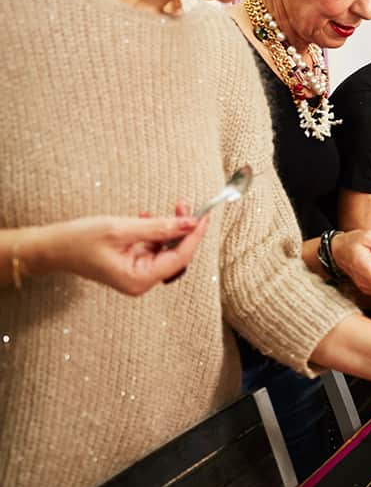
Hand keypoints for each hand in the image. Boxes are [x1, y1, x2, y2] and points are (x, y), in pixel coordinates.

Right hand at [42, 205, 209, 294]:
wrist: (50, 247)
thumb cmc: (79, 240)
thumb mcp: (121, 229)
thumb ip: (158, 227)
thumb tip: (190, 224)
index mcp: (139, 279)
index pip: (179, 258)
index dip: (194, 236)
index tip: (204, 215)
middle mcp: (141, 282)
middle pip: (176, 255)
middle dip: (183, 229)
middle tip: (185, 205)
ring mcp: (137, 275)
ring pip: (166, 250)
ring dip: (170, 228)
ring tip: (172, 206)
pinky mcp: (132, 266)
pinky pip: (153, 249)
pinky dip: (156, 233)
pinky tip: (147, 217)